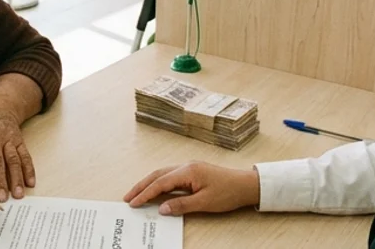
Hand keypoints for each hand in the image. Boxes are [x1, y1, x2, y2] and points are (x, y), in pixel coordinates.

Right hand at [123, 162, 258, 215]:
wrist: (246, 184)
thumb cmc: (228, 193)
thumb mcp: (204, 203)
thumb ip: (181, 205)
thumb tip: (162, 208)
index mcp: (188, 171)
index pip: (160, 183)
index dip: (145, 194)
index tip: (133, 203)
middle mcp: (186, 166)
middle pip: (157, 175)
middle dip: (141, 186)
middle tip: (127, 197)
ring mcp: (189, 167)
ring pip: (163, 173)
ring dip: (148, 183)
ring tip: (136, 193)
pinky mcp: (193, 171)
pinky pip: (170, 175)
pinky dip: (159, 182)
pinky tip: (155, 189)